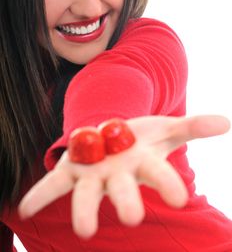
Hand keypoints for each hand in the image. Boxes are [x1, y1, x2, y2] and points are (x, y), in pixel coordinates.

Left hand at [18, 115, 229, 238]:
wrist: (113, 137)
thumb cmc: (141, 139)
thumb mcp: (164, 128)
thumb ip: (192, 127)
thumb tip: (226, 121)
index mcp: (142, 166)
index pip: (159, 175)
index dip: (168, 185)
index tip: (177, 198)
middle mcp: (117, 177)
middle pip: (122, 191)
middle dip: (126, 203)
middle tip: (132, 218)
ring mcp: (92, 175)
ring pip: (86, 194)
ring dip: (84, 210)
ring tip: (84, 230)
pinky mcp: (69, 170)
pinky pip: (53, 184)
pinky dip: (39, 196)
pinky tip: (23, 209)